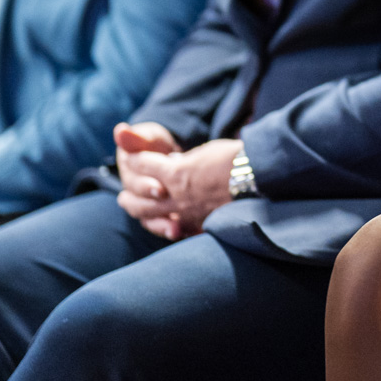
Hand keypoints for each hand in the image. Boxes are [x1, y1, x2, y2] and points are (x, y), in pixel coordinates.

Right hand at [115, 122, 183, 237]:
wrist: (167, 155)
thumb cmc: (155, 144)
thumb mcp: (149, 137)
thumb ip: (137, 137)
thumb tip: (120, 130)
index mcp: (131, 176)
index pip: (135, 185)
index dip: (146, 188)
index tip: (160, 189)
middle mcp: (137, 196)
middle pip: (142, 209)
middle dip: (156, 212)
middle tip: (174, 219)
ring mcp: (152, 208)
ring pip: (153, 223)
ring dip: (164, 228)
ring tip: (177, 232)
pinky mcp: (168, 215)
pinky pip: (170, 228)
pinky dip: (181, 231)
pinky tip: (194, 233)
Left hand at [115, 132, 241, 240]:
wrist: (259, 178)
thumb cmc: (234, 158)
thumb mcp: (205, 152)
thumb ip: (185, 161)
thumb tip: (174, 164)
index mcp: (176, 173)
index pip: (144, 165)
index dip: (135, 159)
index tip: (131, 157)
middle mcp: (176, 196)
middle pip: (140, 199)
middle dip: (129, 195)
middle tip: (121, 195)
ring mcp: (187, 214)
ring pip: (153, 218)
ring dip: (139, 212)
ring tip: (132, 209)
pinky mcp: (200, 224)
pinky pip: (176, 229)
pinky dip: (165, 227)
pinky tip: (163, 226)